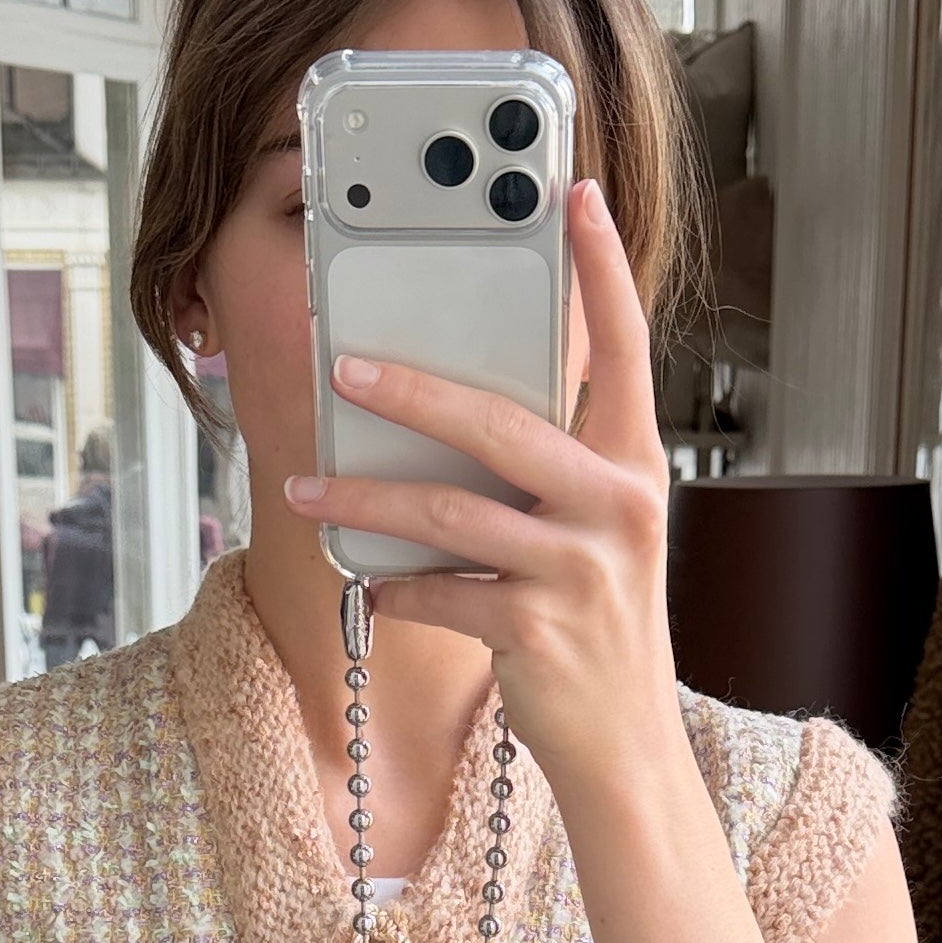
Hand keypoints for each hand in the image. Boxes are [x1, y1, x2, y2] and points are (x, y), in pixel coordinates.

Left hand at [282, 177, 687, 807]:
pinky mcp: (538, 631)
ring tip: (306, 492)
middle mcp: (618, 507)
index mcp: (635, 465)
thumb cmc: (599, 626)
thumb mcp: (598, 531)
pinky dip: (396, 590)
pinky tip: (374, 589)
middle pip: (500, 424)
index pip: (625, 347)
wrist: (626, 746)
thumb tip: (456, 406)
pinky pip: (441, 593)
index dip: (601, 269)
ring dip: (365, 500)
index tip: (574, 196)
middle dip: (411, 391)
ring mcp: (580, 570)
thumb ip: (554, 465)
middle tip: (344, 368)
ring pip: (450, 512)